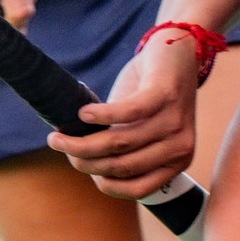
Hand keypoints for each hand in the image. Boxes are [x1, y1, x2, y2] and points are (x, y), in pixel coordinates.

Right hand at [46, 28, 199, 199]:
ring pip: (118, 142)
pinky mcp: (165, 94)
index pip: (138, 188)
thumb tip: (85, 166)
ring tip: (58, 135)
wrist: (179, 52)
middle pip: (122, 166)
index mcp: (178, 161)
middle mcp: (181, 146)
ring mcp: (175, 121)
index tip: (80, 167)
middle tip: (59, 145)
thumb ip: (122, 151)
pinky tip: (82, 113)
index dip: (103, 182)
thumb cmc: (152, 95)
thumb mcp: (143, 130)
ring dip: (81, 142)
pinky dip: (99, 115)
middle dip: (83, 161)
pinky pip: (126, 112)